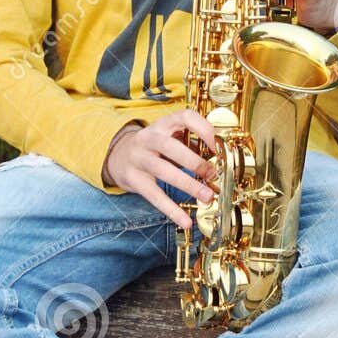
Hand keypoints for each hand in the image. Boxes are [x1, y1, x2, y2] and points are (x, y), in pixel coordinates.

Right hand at [103, 111, 217, 230]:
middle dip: (195, 162)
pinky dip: (172, 210)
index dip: (204, 130)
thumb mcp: (170, 137)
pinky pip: (154, 196)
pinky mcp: (133, 179)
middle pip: (172, 147)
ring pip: (164, 171)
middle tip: (213, 175)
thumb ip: (191, 144)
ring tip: (207, 197)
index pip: (185, 117)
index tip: (218, 146)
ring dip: (189, 185)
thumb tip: (220, 159)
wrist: (117, 156)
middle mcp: (149, 138)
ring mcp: (138, 158)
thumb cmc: (153, 147)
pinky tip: (185, 220)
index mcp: (163, 124)